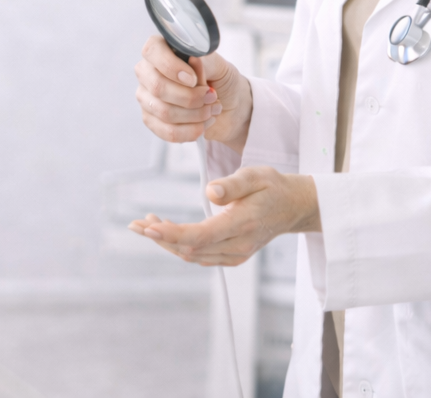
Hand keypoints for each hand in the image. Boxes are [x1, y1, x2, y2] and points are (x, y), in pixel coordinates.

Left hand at [128, 165, 319, 265]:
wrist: (294, 207)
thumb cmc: (273, 187)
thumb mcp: (257, 175)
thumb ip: (234, 184)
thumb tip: (211, 191)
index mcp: (242, 224)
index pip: (201, 236)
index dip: (172, 234)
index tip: (149, 227)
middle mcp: (238, 246)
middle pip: (191, 249)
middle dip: (161, 237)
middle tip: (135, 224)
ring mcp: (235, 254)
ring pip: (193, 255)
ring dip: (166, 242)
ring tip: (145, 224)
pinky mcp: (232, 256)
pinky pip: (201, 256)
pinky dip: (179, 245)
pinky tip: (165, 232)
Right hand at [134, 35, 252, 152]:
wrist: (231, 106)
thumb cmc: (222, 80)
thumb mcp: (219, 66)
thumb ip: (204, 62)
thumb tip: (192, 60)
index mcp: (162, 50)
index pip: (152, 51)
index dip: (172, 66)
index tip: (193, 79)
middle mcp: (149, 72)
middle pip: (157, 86)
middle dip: (190, 97)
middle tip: (210, 96)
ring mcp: (147, 97)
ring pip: (164, 111)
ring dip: (195, 115)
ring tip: (211, 110)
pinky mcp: (152, 121)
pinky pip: (167, 131)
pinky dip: (191, 131)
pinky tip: (202, 124)